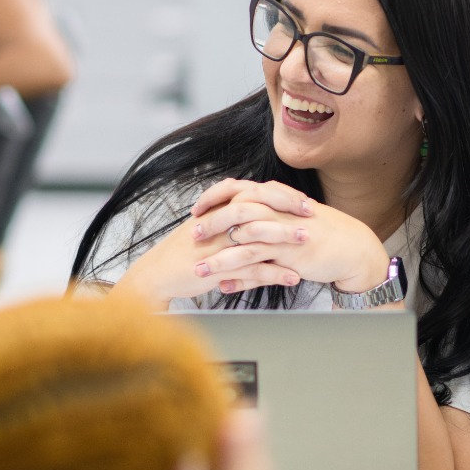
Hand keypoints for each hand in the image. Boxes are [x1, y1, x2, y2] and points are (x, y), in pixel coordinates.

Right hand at [113, 180, 308, 306]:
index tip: (303, 200)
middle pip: (257, 206)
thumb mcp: (206, 226)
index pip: (253, 192)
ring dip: (285, 238)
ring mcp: (217, 245)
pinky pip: (250, 270)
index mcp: (217, 209)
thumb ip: (228, 215)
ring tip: (309, 241)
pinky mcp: (217, 269)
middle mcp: (218, 222)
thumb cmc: (184, 251)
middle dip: (286, 208)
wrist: (157, 275)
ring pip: (256, 236)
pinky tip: (293, 277)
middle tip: (311, 213)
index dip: (280, 194)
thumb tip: (256, 209)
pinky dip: (273, 273)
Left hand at [188, 179, 391, 293]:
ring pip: (244, 244)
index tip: (196, 209)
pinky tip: (224, 287)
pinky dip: (239, 279)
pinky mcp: (290, 258)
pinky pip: (259, 269)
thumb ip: (267, 211)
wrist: (352, 247)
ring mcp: (284, 235)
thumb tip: (243, 212)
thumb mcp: (291, 215)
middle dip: (212, 224)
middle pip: (237, 212)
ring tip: (199, 269)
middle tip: (194, 234)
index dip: (214, 197)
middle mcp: (278, 213)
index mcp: (275, 199)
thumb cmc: (322, 232)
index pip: (238, 189)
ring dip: (219, 258)